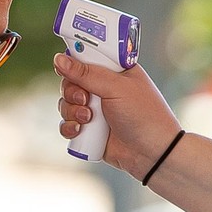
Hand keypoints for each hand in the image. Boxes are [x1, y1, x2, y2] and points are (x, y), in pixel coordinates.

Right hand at [56, 52, 178, 176]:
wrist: (152, 153)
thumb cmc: (143, 115)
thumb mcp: (116, 88)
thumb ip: (86, 73)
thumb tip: (59, 59)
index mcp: (114, 71)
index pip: (86, 57)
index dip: (74, 61)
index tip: (66, 67)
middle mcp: (102, 88)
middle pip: (70, 81)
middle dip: (72, 91)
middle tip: (85, 99)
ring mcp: (95, 110)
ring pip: (66, 103)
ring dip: (71, 111)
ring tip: (88, 119)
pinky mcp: (88, 130)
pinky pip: (67, 124)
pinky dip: (69, 127)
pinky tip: (80, 131)